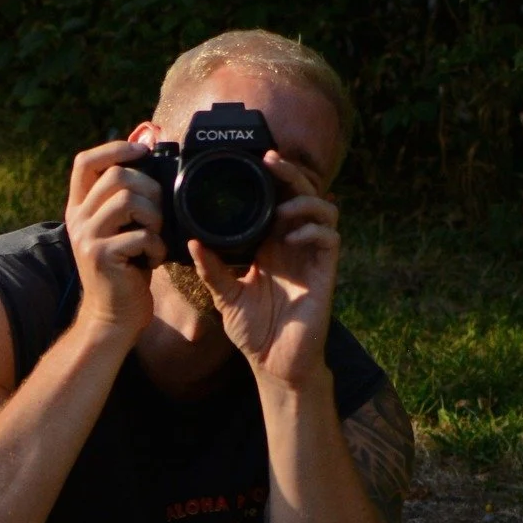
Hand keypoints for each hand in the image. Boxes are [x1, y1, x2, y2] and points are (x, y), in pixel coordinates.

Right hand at [64, 139, 165, 339]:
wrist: (112, 316)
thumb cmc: (125, 270)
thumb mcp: (118, 230)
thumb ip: (124, 202)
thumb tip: (153, 167)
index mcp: (80, 208)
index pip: (85, 162)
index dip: (115, 149)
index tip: (142, 151)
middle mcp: (78, 219)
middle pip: (116, 176)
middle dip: (149, 188)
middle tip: (159, 213)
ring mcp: (87, 238)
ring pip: (129, 200)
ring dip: (155, 217)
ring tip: (156, 236)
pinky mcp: (101, 257)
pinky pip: (140, 235)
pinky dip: (157, 246)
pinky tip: (155, 259)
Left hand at [190, 151, 339, 389]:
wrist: (273, 363)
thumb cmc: (253, 331)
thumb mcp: (225, 296)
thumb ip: (211, 269)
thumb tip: (193, 243)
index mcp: (270, 244)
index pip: (277, 198)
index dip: (272, 176)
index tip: (254, 159)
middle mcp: (293, 245)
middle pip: (302, 193)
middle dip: (290, 173)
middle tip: (271, 161)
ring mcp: (311, 257)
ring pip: (324, 208)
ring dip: (305, 201)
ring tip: (283, 209)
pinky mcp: (325, 273)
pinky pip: (329, 238)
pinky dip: (312, 230)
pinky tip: (292, 236)